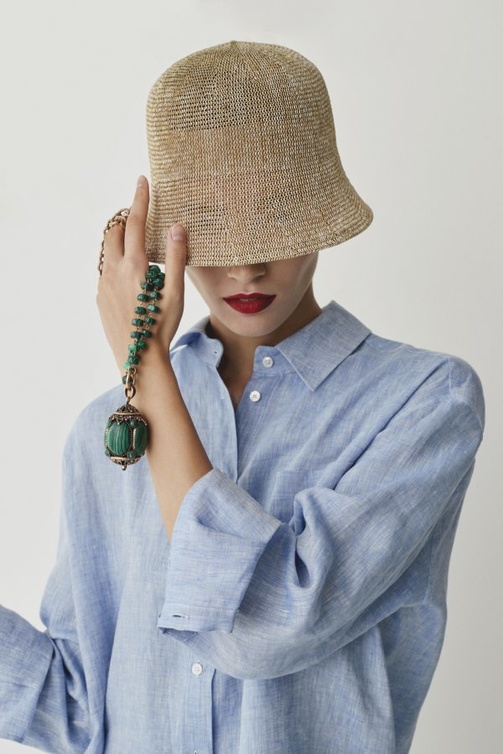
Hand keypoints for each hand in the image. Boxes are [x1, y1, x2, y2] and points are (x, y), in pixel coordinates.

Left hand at [97, 176, 186, 372]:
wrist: (139, 359)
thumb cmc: (162, 326)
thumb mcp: (176, 292)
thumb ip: (176, 257)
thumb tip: (176, 227)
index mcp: (134, 266)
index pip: (134, 222)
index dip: (139, 199)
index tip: (142, 181)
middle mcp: (113, 271)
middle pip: (114, 231)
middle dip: (126, 219)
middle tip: (141, 218)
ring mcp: (103, 284)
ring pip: (108, 251)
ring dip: (121, 242)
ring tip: (140, 252)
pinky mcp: (100, 297)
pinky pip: (106, 271)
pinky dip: (118, 264)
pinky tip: (133, 281)